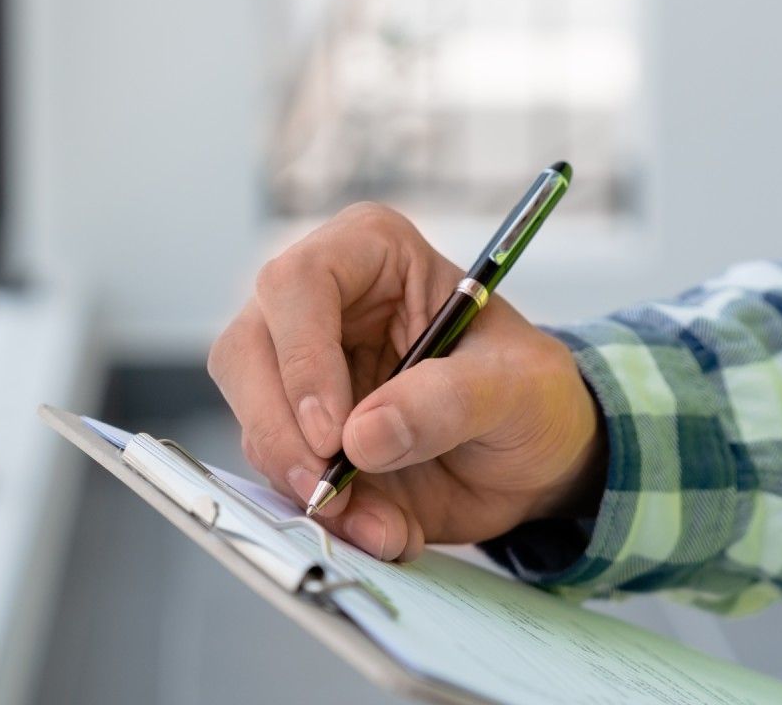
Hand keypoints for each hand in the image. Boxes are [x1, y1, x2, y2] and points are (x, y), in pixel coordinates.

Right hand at [207, 203, 605, 561]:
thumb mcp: (518, 387)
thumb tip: (362, 437)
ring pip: (252, 419)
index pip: (298, 283)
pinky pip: (279, 475)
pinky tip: (383, 529)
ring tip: (384, 524)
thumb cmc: (530, 392)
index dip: (302, 358)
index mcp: (371, 253)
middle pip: (246, 352)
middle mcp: (319, 304)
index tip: (334, 435)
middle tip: (328, 492)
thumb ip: (449, 400)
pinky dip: (326, 515)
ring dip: (306, 486)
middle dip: (280, 431)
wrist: (535, 457)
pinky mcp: (300, 435)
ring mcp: (300, 371)